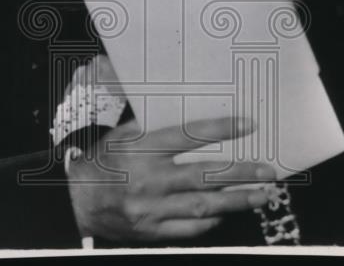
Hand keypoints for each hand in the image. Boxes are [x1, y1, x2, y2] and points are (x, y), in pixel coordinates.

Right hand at [66, 116, 274, 241]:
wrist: (76, 199)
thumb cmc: (103, 161)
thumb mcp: (123, 134)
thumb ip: (155, 126)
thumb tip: (190, 113)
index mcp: (142, 148)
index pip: (190, 135)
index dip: (222, 129)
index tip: (248, 125)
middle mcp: (149, 179)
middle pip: (205, 175)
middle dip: (241, 173)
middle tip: (267, 170)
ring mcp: (151, 209)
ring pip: (203, 205)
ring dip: (236, 201)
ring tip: (261, 195)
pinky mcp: (151, 231)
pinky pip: (190, 229)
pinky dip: (211, 221)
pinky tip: (227, 212)